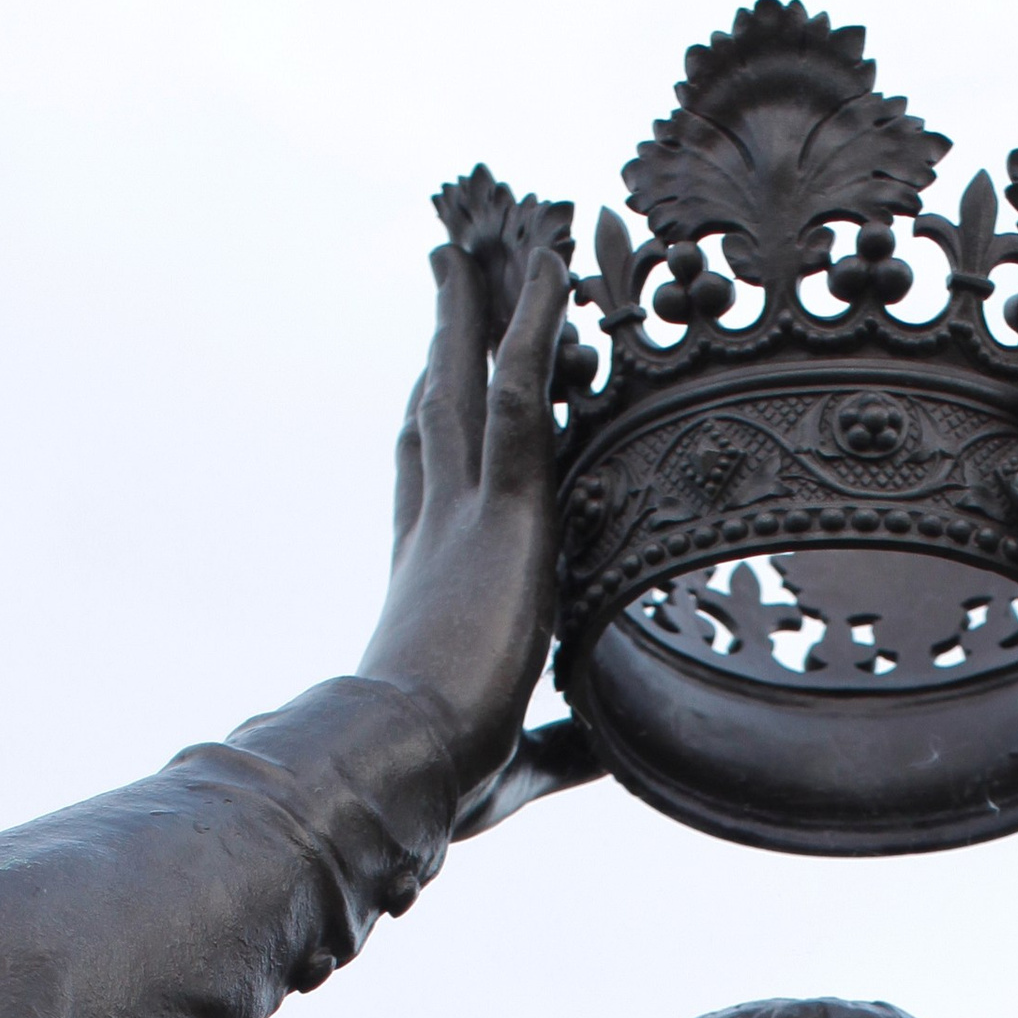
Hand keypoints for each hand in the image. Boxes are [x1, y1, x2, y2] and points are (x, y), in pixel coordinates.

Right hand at [361, 246, 595, 813]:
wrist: (405, 765)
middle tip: (444, 271)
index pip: (425, 487)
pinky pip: (523, 391)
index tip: (425, 379)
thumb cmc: (440, 782)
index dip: (428, 429)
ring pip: (469, 381)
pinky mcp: (503, 511)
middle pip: (439, 411)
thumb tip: (612, 756)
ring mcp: (464, 513)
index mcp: (429, 586)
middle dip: (443, 339)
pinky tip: (551, 262)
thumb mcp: (519, 765)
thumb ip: (566, 747)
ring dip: (476, 305)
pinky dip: (536, 322)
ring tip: (480, 236)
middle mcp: (437, 533)